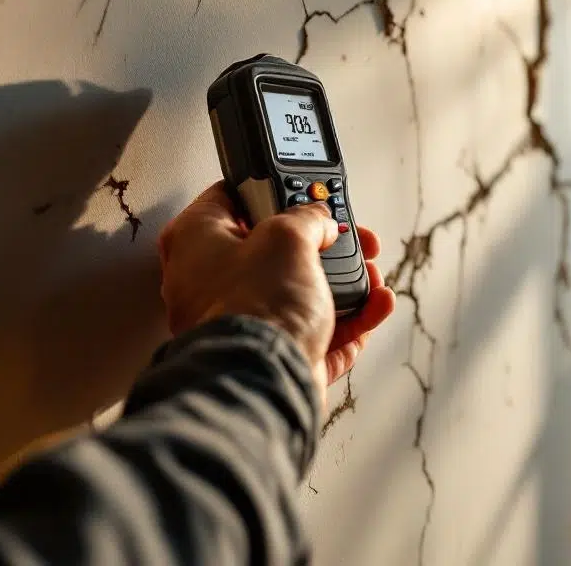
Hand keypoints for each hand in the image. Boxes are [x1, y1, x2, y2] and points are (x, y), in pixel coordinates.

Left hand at [157, 182, 394, 408]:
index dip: (270, 191)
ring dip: (346, 281)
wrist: (263, 379)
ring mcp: (242, 321)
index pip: (229, 198)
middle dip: (323, 243)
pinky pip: (315, 329)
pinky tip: (375, 304)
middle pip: (275, 249)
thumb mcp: (287, 234)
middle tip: (348, 235)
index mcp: (194, 242)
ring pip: (300, 291)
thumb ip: (307, 217)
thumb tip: (319, 221)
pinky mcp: (270, 354)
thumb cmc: (255, 306)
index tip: (301, 192)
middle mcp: (209, 282)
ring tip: (371, 274)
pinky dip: (349, 318)